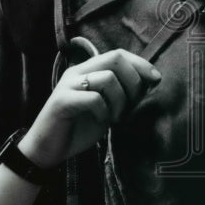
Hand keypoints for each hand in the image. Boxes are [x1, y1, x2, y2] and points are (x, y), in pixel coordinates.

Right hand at [18, 44, 161, 167]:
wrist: (48, 149)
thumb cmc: (79, 128)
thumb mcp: (108, 109)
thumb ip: (124, 94)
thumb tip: (150, 82)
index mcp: (89, 70)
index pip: (119, 54)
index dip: (141, 64)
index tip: (156, 80)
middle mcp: (78, 72)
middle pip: (115, 58)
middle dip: (133, 81)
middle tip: (131, 105)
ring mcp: (69, 85)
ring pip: (107, 77)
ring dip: (120, 100)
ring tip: (115, 117)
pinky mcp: (62, 101)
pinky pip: (94, 98)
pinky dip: (104, 111)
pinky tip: (101, 121)